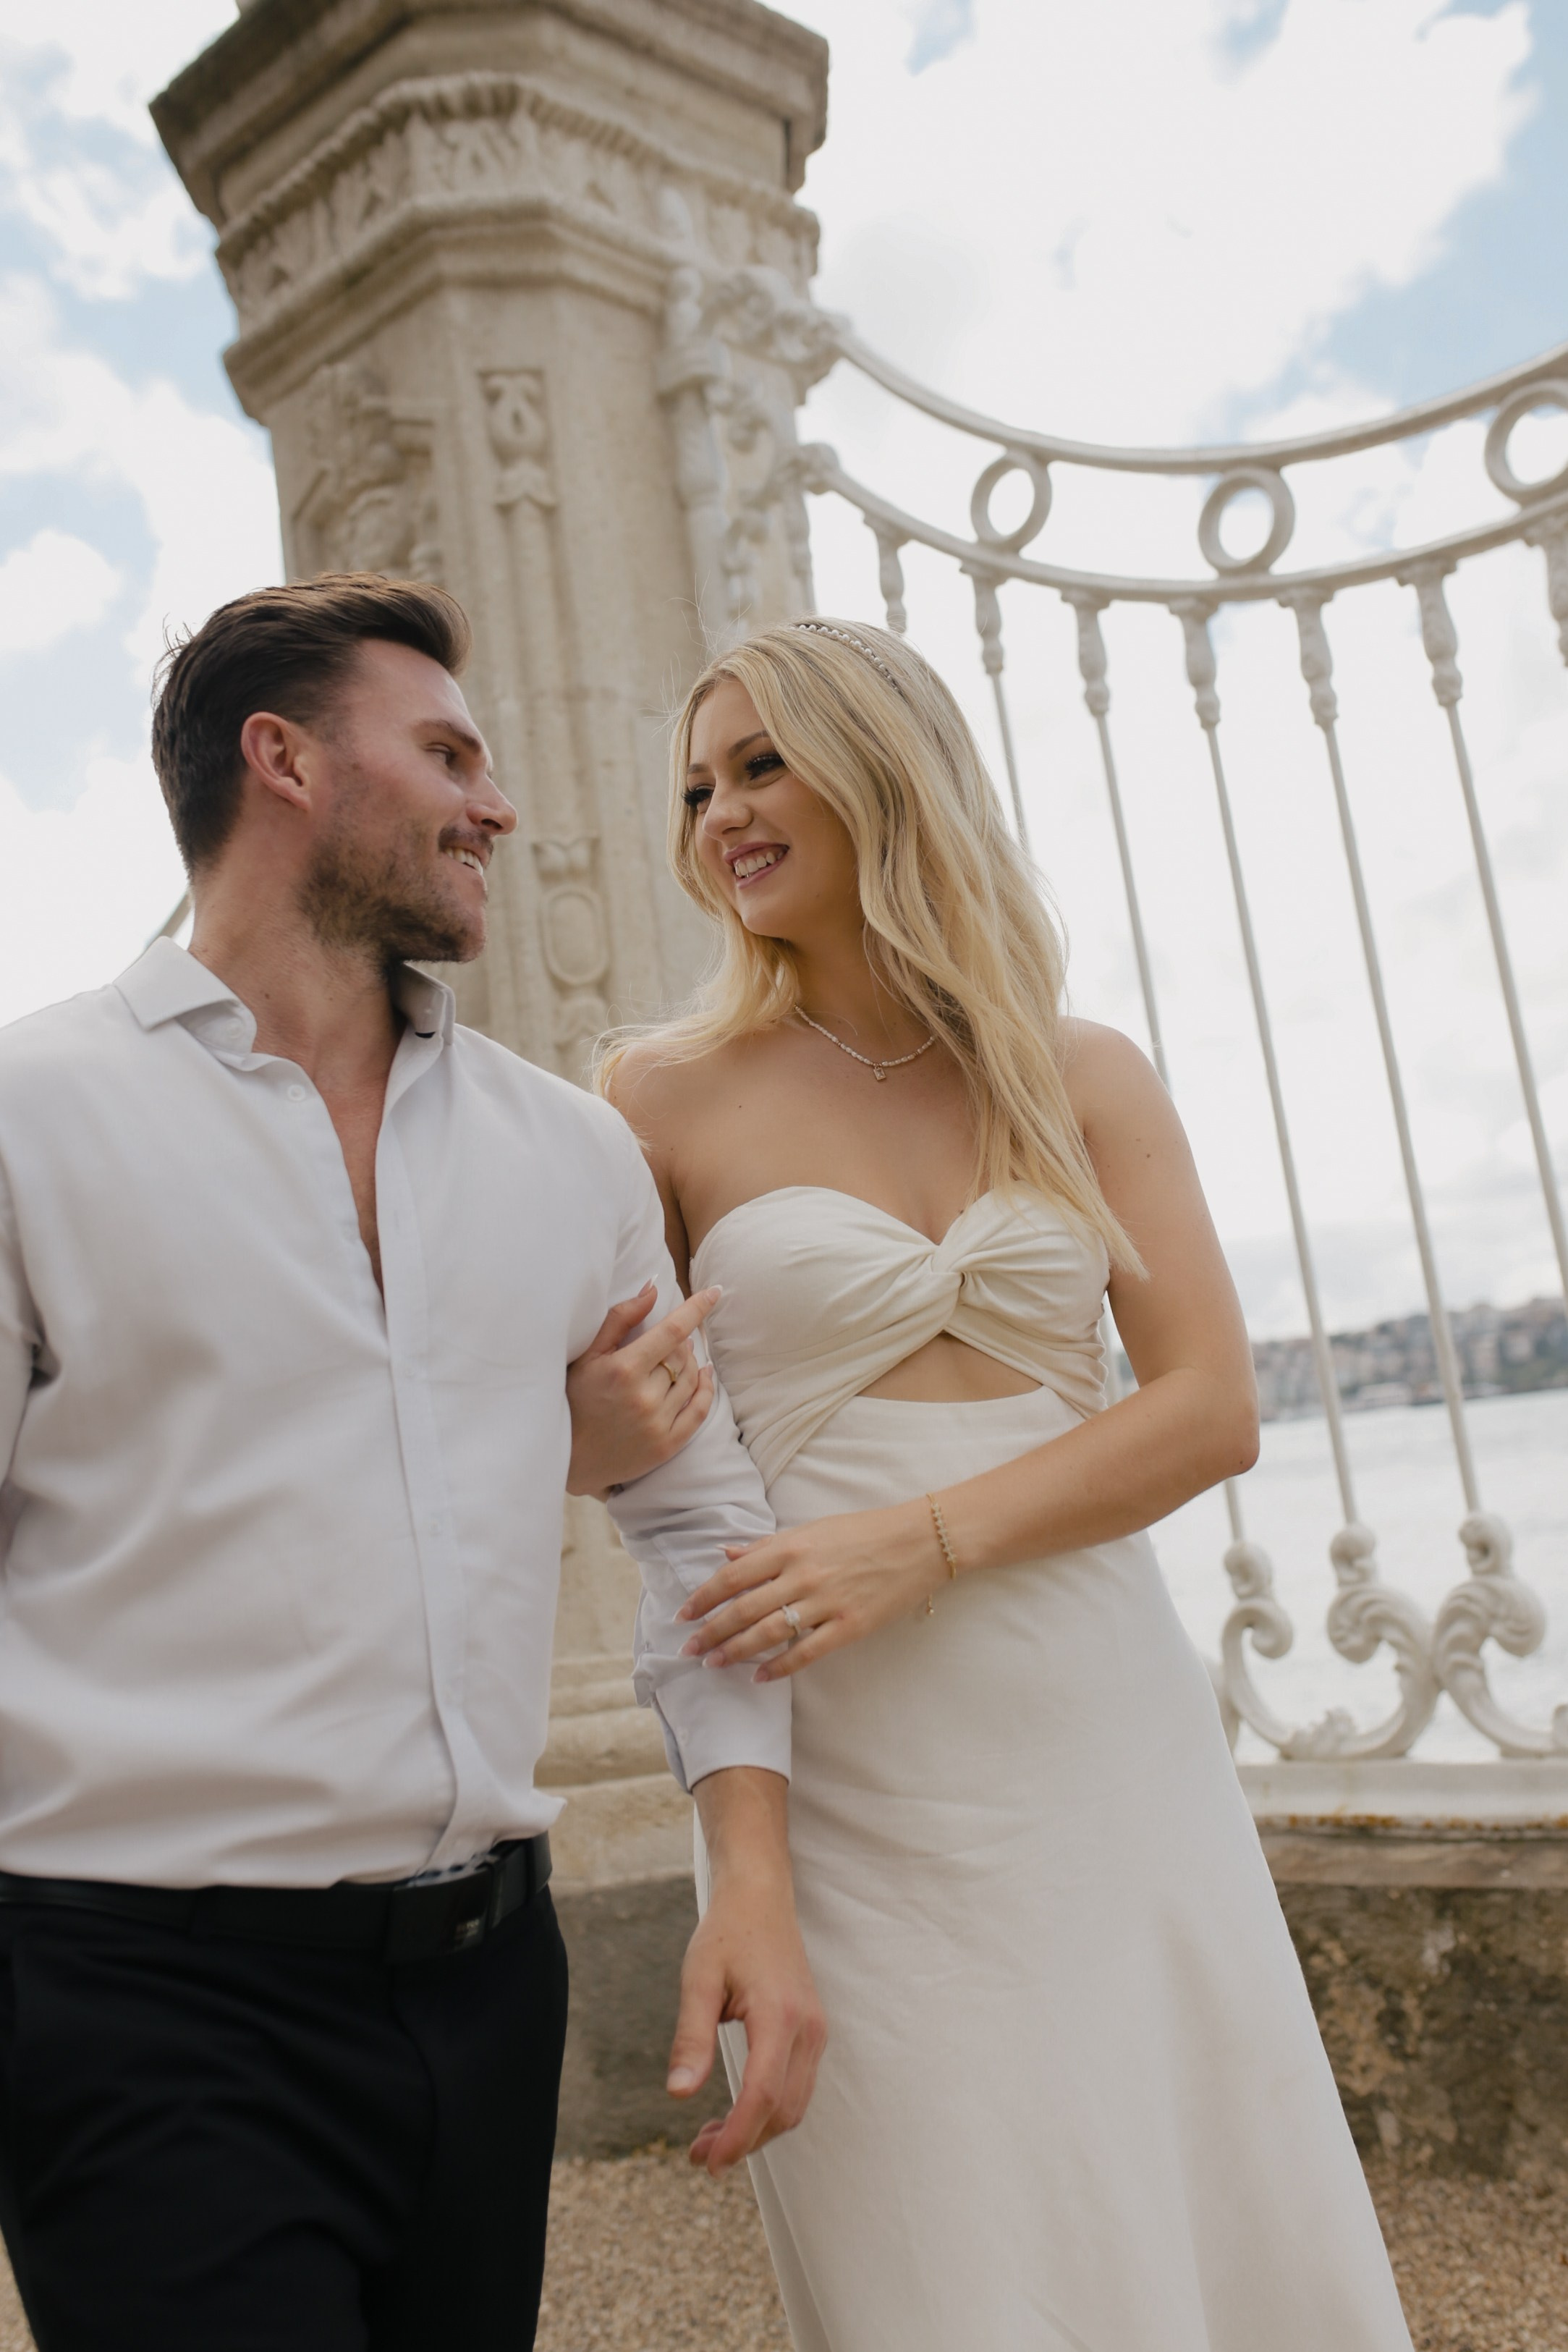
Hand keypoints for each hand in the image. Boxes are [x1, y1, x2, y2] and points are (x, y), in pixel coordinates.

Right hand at [566, 1284, 719, 1497]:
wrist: (569, 1456)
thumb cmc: (574, 1398)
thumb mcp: (588, 1355)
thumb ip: (620, 1319)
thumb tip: (653, 1289)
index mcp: (624, 1370)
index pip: (672, 1330)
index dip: (697, 1308)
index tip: (715, 1292)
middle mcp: (644, 1397)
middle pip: (682, 1354)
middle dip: (681, 1340)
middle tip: (671, 1339)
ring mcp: (658, 1423)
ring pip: (692, 1378)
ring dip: (691, 1362)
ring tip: (680, 1356)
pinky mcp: (667, 1445)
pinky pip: (700, 1410)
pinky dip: (706, 1389)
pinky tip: (704, 1375)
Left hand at [671, 1769, 825, 2175]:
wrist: (761, 1896)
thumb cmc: (727, 1933)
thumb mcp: (698, 1979)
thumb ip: (692, 2037)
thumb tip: (678, 2095)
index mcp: (780, 2016)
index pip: (763, 2096)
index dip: (736, 2136)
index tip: (706, 2162)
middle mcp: (807, 2029)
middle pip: (783, 2110)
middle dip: (743, 2142)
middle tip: (697, 2156)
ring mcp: (815, 2031)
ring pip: (794, 2105)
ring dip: (756, 2131)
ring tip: (709, 2140)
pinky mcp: (812, 2031)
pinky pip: (797, 2086)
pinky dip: (769, 2110)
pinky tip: (736, 2112)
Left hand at [677, 1502, 944, 1680]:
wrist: (919, 1542)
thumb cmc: (863, 1532)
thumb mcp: (811, 1529)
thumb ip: (766, 1546)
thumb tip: (726, 1554)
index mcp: (791, 1546)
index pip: (734, 1576)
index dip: (704, 1597)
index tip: (684, 1614)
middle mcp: (803, 1574)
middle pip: (744, 1608)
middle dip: (711, 1631)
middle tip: (688, 1649)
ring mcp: (827, 1602)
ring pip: (769, 1633)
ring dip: (736, 1651)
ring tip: (714, 1664)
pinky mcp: (850, 1626)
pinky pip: (806, 1652)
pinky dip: (779, 1667)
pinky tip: (759, 1677)